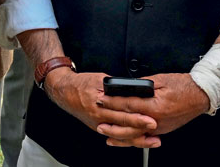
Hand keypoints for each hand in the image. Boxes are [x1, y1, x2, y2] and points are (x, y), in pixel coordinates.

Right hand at [44, 70, 158, 147]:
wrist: (64, 91)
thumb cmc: (81, 84)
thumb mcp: (99, 79)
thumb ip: (115, 85)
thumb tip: (132, 87)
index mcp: (100, 105)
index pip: (122, 113)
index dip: (137, 117)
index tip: (150, 118)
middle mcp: (99, 118)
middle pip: (123, 126)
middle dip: (141, 129)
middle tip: (155, 129)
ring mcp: (98, 124)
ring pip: (120, 135)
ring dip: (137, 139)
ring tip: (152, 140)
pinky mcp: (98, 127)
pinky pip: (115, 135)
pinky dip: (127, 139)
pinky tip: (138, 141)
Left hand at [100, 73, 208, 142]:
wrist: (201, 95)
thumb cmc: (184, 86)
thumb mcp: (162, 80)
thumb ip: (143, 85)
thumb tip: (129, 86)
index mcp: (155, 105)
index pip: (128, 104)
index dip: (113, 102)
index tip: (102, 99)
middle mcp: (156, 120)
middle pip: (128, 123)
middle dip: (111, 119)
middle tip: (98, 115)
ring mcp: (160, 127)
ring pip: (134, 134)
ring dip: (118, 133)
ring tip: (105, 131)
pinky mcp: (162, 130)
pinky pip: (143, 136)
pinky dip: (131, 138)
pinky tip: (122, 139)